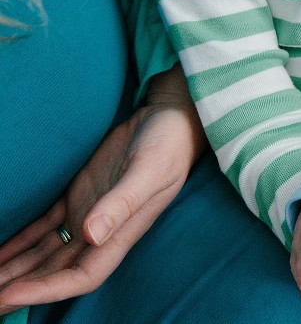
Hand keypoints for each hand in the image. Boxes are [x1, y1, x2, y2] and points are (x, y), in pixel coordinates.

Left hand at [0, 65, 206, 313]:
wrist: (170, 119)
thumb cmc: (168, 145)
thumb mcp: (149, 170)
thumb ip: (123, 203)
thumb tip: (93, 235)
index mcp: (122, 233)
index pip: (82, 275)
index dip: (46, 290)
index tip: (10, 296)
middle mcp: (102, 231)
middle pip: (57, 271)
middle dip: (22, 288)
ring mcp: (88, 213)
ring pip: (44, 253)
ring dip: (15, 269)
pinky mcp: (78, 194)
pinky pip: (42, 226)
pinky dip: (18, 241)